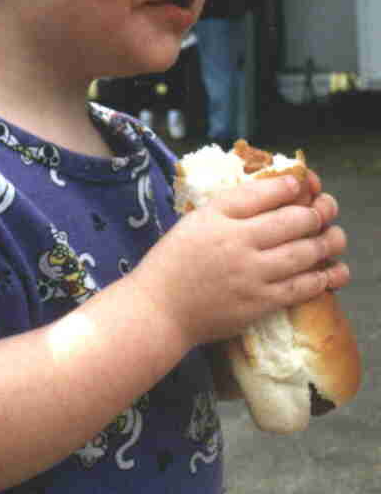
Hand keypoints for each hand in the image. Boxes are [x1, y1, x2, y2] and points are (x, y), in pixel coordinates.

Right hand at [130, 174, 347, 350]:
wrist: (158, 310)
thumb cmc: (172, 263)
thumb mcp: (194, 222)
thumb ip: (229, 207)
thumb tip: (272, 193)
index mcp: (216, 217)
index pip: (263, 192)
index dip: (290, 185)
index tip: (300, 183)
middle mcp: (236, 242)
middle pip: (292, 220)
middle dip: (317, 212)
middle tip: (325, 210)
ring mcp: (250, 275)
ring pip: (304, 253)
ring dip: (327, 243)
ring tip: (335, 237)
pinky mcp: (258, 303)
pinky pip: (300, 288)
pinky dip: (321, 278)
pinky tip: (331, 272)